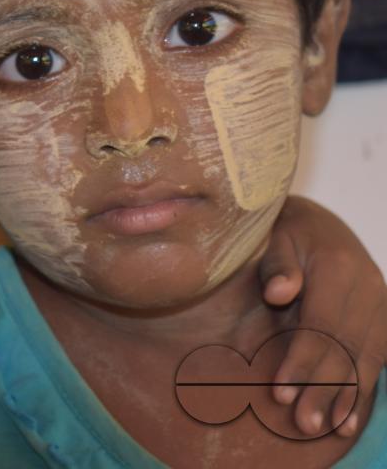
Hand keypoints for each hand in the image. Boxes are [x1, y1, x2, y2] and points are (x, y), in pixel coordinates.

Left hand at [258, 195, 385, 437]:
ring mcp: (380, 302)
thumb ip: (276, 265)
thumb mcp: (273, 237)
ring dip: (346, 396)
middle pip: (346, 346)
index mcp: (338, 266)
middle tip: (302, 422)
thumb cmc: (283, 231)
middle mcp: (368, 286)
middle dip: (323, 388)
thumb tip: (279, 293)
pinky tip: (348, 419)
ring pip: (366, 356)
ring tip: (326, 427)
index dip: (302, 360)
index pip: (321, 323)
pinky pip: (377, 356)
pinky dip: (362, 387)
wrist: (315, 220)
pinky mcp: (382, 316)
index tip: (281, 390)